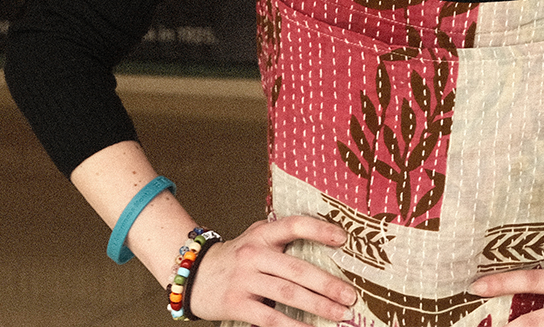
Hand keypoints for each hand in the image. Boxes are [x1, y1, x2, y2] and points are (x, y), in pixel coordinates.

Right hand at [187, 215, 357, 326]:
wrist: (193, 274)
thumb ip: (282, 240)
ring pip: (288, 294)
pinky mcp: (237, 304)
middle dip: (327, 284)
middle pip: (296, 269)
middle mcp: (253, 254)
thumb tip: (327, 250)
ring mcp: (244, 280)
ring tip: (340, 314)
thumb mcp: (256, 239)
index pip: (294, 225)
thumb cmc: (236, 258)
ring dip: (318, 306)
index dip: (319, 230)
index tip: (343, 238)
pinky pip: (271, 318)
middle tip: (350, 296)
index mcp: (262, 234)